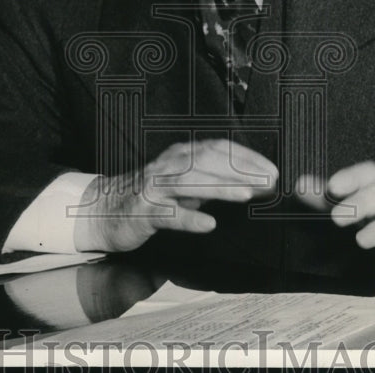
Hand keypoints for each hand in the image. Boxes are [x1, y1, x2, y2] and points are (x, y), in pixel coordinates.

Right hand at [73, 139, 277, 252]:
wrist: (103, 210)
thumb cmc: (152, 197)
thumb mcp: (184, 185)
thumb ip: (213, 182)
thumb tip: (254, 184)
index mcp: (181, 155)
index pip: (218, 149)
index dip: (246, 157)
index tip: (272, 170)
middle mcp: (168, 165)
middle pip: (207, 162)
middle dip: (240, 171)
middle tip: (268, 183)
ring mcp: (154, 187)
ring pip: (188, 182)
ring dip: (220, 188)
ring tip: (246, 196)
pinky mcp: (143, 211)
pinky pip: (166, 214)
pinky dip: (187, 218)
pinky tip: (207, 225)